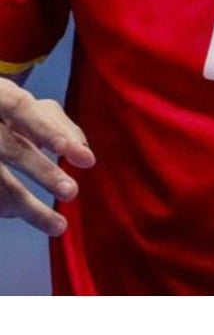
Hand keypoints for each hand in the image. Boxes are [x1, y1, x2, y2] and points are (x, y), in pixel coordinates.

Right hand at [0, 78, 94, 236]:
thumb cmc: (5, 110)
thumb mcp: (29, 108)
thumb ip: (57, 125)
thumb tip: (84, 154)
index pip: (21, 108)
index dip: (45, 129)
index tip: (69, 151)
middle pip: (10, 150)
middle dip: (42, 172)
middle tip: (73, 192)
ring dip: (26, 206)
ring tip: (58, 226)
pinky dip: (4, 208)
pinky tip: (19, 215)